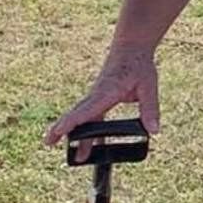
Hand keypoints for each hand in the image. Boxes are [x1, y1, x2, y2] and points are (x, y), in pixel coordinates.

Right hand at [45, 47, 160, 151]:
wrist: (131, 47)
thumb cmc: (138, 64)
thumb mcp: (148, 86)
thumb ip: (150, 109)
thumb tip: (153, 131)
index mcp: (107, 91)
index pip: (86, 110)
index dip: (72, 122)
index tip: (59, 131)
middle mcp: (96, 94)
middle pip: (76, 115)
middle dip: (61, 129)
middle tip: (48, 143)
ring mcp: (96, 96)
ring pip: (81, 117)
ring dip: (72, 133)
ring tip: (73, 155)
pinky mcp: (99, 97)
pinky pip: (89, 115)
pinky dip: (84, 128)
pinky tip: (87, 143)